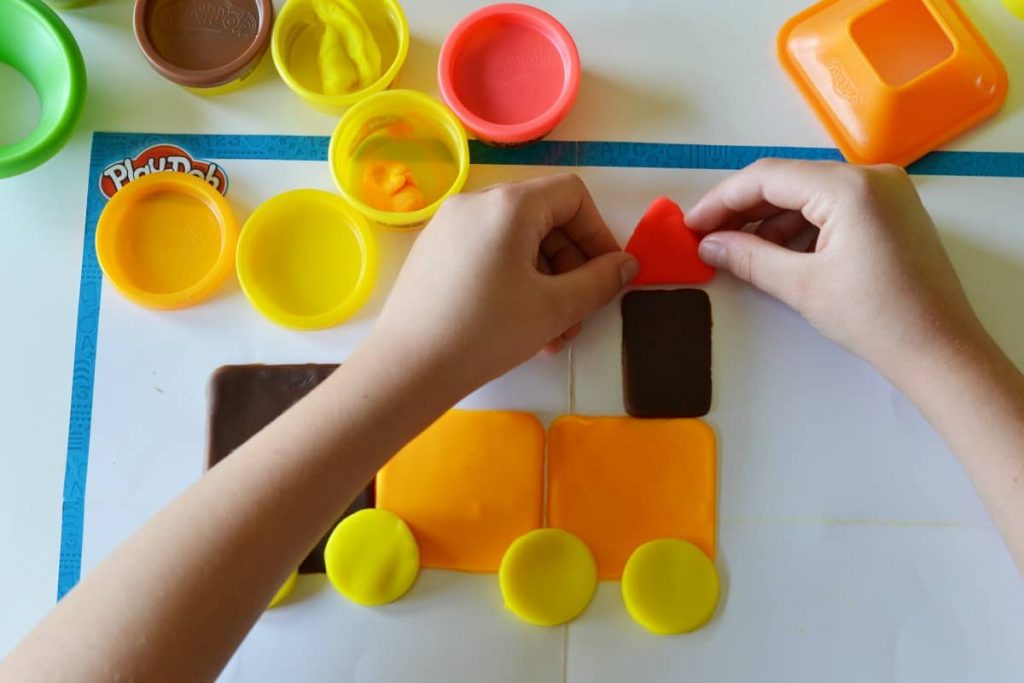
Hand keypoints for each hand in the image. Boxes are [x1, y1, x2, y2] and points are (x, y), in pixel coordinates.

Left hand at [370, 173, 637, 394]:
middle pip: (544, 218)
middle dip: (571, 265)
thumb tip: (627, 265)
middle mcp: (476, 202)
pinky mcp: (433, 252)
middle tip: (579, 313)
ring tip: (551, 332)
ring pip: (516, 241)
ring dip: (545, 281)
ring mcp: (448, 226)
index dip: (599, 233)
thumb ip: (599, 281)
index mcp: (508, 204)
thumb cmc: (486, 332)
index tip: (607, 276)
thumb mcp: (554, 308)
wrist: (408, 368)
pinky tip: (518, 325)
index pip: (572, 195)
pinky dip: (513, 281)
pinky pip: (488, 253)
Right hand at [688, 159, 983, 385]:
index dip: (721, 200)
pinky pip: (832, 206)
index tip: (691, 225)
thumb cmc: (877, 318)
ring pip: (808, 194)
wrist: (941, 351)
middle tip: (707, 237)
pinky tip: (776, 254)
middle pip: (787, 180)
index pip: (767, 177)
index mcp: (849, 187)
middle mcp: (871, 176)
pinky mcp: (891, 212)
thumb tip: (708, 244)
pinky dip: (800, 226)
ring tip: (737, 252)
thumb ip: (748, 257)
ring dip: (769, 220)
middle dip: (743, 209)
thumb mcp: (802, 286)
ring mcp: (886, 192)